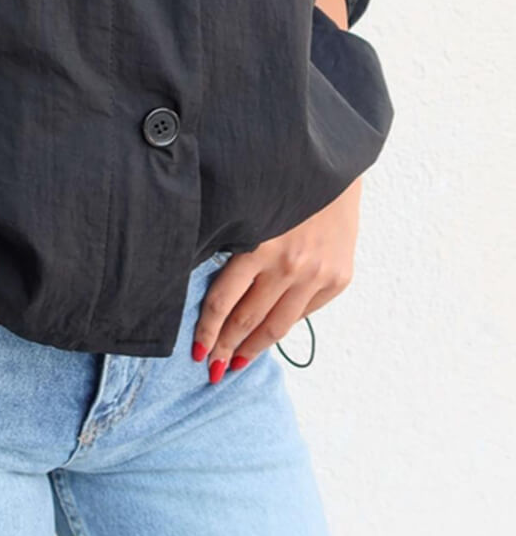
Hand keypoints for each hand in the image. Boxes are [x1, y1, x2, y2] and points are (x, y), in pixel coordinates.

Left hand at [192, 175, 362, 381]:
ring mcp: (316, 274)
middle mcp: (288, 265)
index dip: (207, 330)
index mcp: (257, 245)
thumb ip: (233, 246)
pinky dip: (284, 326)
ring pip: (277, 325)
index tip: (197, 351)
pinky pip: (304, 313)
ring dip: (253, 348)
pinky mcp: (338, 278)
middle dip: (226, 347)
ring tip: (236, 364)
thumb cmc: (279, 184)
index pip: (223, 301)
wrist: (333, 166)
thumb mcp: (247, 208)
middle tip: (212, 368)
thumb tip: (211, 288)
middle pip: (247, 319)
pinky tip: (270, 336)